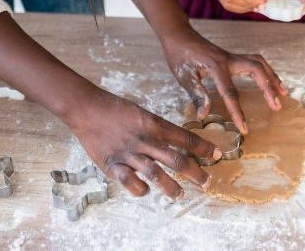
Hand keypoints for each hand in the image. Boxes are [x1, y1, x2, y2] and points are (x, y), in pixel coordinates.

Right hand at [66, 87, 219, 198]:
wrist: (86, 108)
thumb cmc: (115, 109)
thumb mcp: (141, 113)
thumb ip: (156, 129)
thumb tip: (175, 143)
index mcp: (154, 124)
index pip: (185, 138)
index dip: (204, 148)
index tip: (218, 155)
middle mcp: (145, 139)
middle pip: (176, 159)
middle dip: (195, 173)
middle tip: (206, 183)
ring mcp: (129, 153)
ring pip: (156, 174)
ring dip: (171, 187)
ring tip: (181, 195)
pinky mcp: (112, 164)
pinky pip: (130, 182)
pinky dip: (140, 189)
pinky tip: (146, 190)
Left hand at [160, 28, 286, 134]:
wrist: (179, 35)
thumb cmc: (180, 56)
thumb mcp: (184, 77)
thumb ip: (197, 95)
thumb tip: (204, 115)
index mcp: (216, 67)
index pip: (230, 93)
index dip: (238, 112)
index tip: (245, 129)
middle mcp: (228, 60)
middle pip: (256, 71)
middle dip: (269, 88)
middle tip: (277, 106)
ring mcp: (232, 57)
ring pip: (259, 64)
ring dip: (272, 77)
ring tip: (283, 93)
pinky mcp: (233, 57)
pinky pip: (255, 62)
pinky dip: (266, 71)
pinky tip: (270, 81)